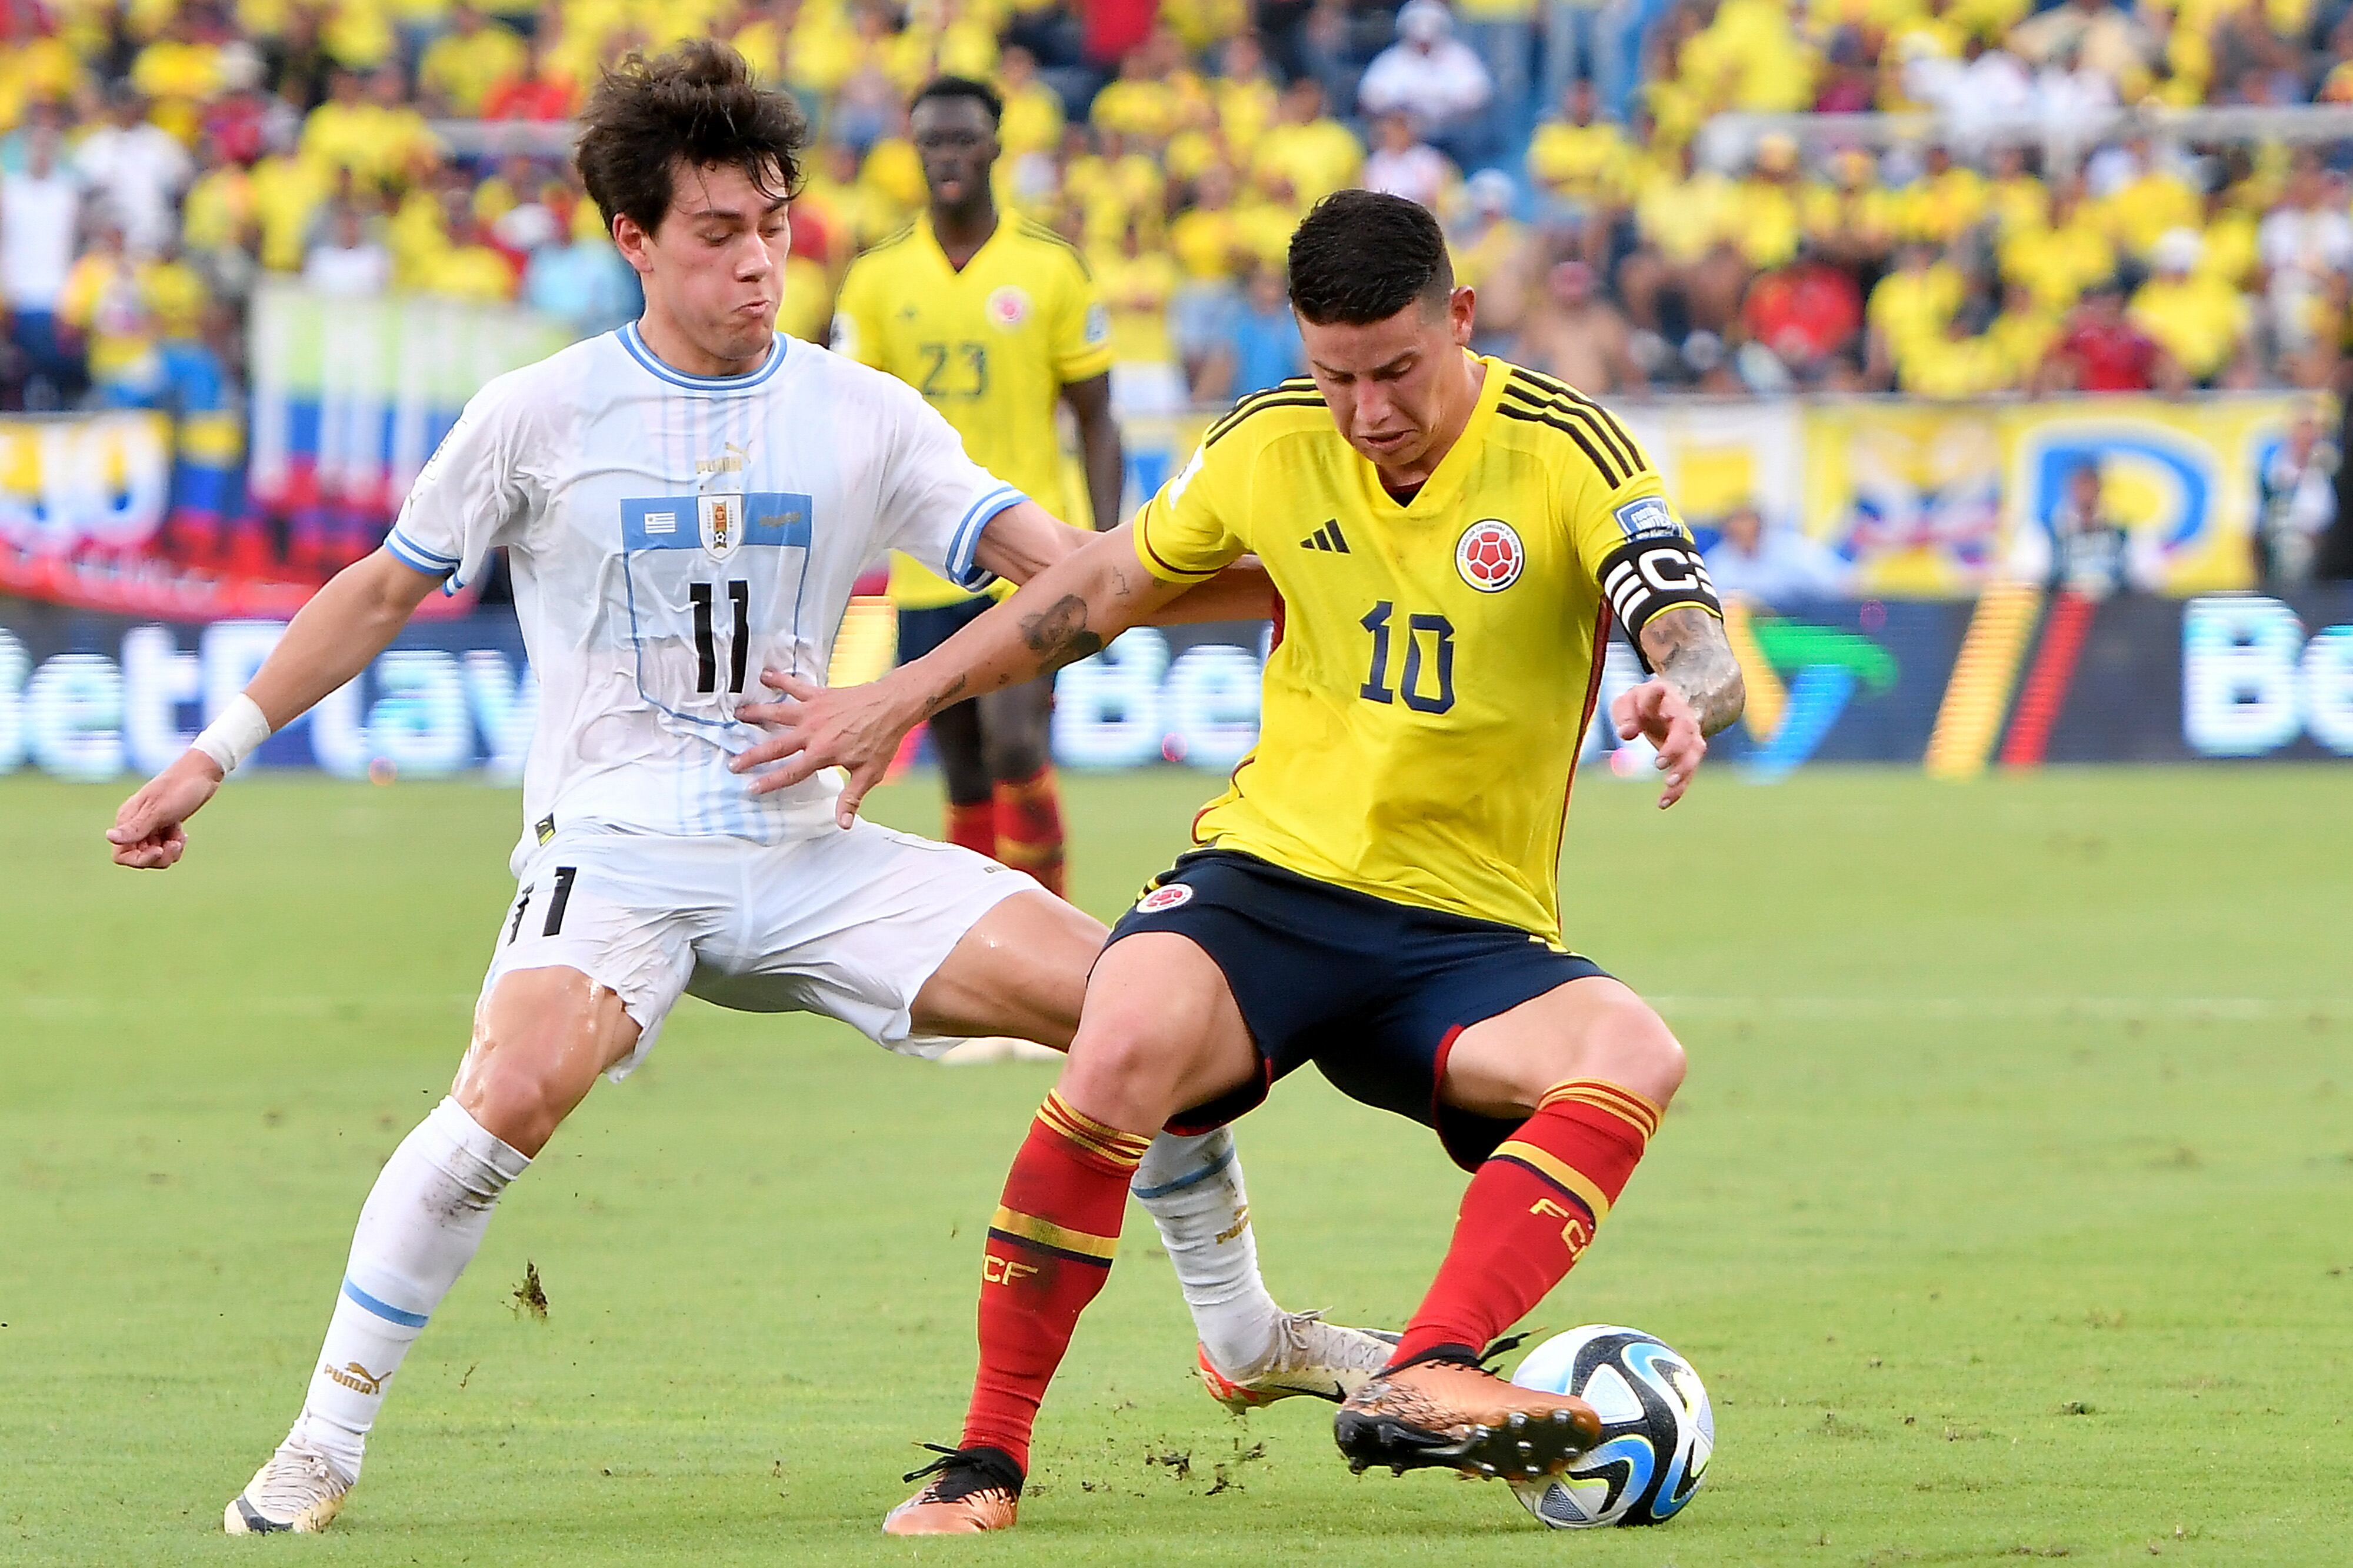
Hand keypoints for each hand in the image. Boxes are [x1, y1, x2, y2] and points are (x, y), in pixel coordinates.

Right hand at [106, 749, 225, 867]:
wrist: (202, 773)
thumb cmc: (180, 788)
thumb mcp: (159, 811)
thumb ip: (136, 827)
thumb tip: (109, 837)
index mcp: (128, 819)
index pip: (120, 855)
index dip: (138, 860)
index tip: (158, 851)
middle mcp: (135, 824)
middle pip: (139, 858)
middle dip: (159, 858)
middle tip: (175, 845)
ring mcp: (150, 826)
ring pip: (154, 855)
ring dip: (169, 853)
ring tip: (180, 839)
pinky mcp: (164, 826)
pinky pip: (165, 847)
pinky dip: (175, 845)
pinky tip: (183, 834)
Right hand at [730, 668, 922, 828]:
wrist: (892, 705)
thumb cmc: (882, 740)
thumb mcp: (869, 773)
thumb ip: (852, 798)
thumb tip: (843, 824)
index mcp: (822, 753)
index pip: (790, 772)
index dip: (769, 782)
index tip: (751, 788)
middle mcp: (812, 732)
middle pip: (775, 745)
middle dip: (752, 755)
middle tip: (733, 762)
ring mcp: (814, 711)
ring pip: (778, 712)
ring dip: (757, 713)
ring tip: (737, 714)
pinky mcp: (819, 695)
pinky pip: (795, 686)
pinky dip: (780, 679)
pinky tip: (764, 674)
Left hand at [1611, 678, 1706, 809]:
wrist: (1669, 704)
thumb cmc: (1642, 703)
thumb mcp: (1626, 701)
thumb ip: (1624, 715)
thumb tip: (1626, 734)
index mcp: (1661, 697)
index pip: (1658, 694)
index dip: (1655, 695)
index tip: (1656, 691)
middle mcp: (1681, 716)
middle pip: (1684, 730)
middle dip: (1675, 747)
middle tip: (1659, 763)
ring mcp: (1690, 735)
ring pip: (1693, 753)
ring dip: (1683, 770)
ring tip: (1669, 785)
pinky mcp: (1689, 754)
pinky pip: (1688, 773)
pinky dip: (1678, 789)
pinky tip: (1662, 803)